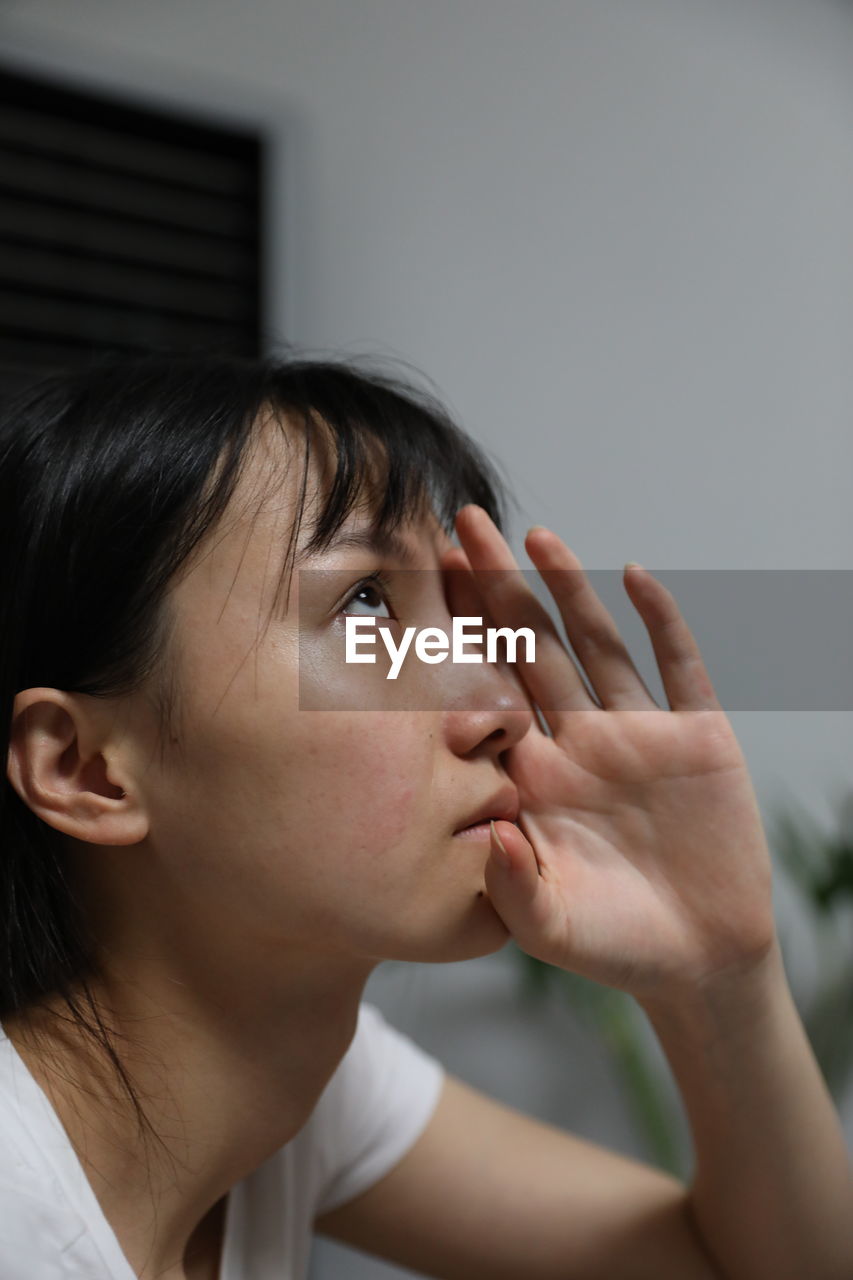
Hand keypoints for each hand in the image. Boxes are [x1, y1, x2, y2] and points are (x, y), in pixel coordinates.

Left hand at [444, 505, 776, 1005]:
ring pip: (598, 645)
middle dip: (498, 588)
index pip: (488, 692)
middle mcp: (580, 741)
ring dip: (570, 590)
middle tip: (461, 526)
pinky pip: (679, 668)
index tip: (421, 590)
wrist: (698, 960)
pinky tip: (638, 577)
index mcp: (535, 776)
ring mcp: (639, 734)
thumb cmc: (612, 944)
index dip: (458, 641)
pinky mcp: (698, 738)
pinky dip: (662, 623)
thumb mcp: (551, 927)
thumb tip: (488, 835)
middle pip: (532, 648)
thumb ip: (513, 887)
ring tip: (536, 536)